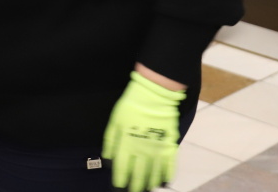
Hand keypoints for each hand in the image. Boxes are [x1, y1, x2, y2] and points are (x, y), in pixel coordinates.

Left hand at [102, 71, 184, 191]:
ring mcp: (157, 150)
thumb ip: (110, 140)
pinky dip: (168, 174)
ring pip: (154, 173)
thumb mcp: (115, 121)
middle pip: (138, 174)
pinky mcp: (169, 145)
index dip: (120, 179)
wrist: (154, 95)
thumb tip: (108, 157)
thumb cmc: (131, 105)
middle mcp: (142, 151)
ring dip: (150, 183)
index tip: (119, 186)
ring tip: (148, 189)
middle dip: (135, 186)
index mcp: (127, 145)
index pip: (122, 168)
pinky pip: (170, 164)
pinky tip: (166, 181)